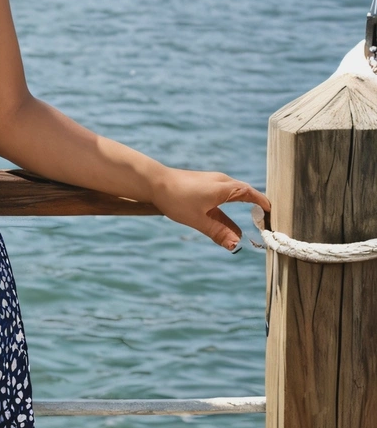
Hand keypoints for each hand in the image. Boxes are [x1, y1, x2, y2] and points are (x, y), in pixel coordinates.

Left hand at [151, 167, 270, 251]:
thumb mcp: (198, 220)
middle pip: (244, 193)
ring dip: (239, 207)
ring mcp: (211, 181)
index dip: (263, 203)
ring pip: (231, 194)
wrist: (154, 181)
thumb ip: (218, 233)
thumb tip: (236, 246)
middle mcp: (221, 181)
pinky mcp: (202, 184)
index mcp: (224, 187)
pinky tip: (223, 218)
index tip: (273, 213)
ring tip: (244, 225)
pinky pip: (221, 194)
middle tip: (264, 221)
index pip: (251, 194)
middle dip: (254, 206)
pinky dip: (227, 206)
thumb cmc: (176, 199)